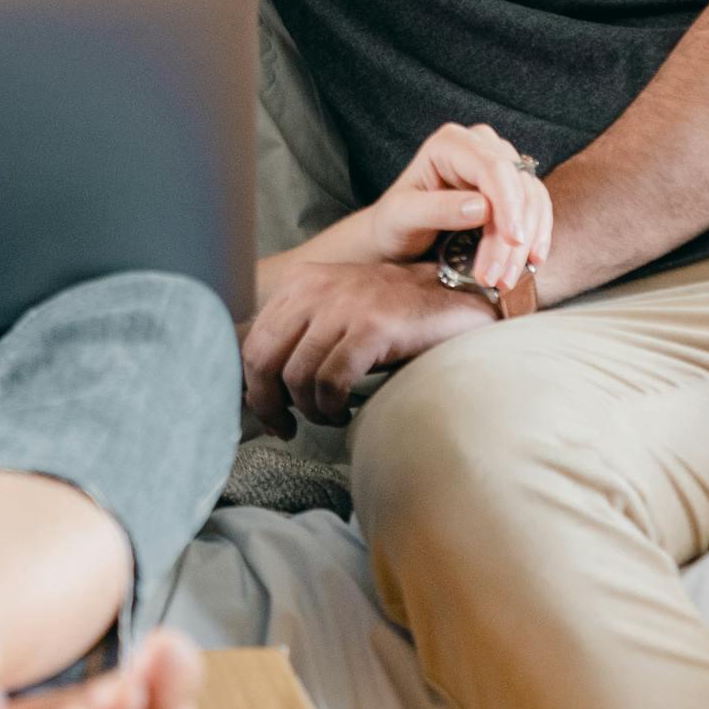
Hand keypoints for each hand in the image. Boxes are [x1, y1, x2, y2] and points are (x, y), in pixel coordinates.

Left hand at [242, 253, 496, 427]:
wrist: (457, 301)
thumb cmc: (394, 316)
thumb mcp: (337, 314)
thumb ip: (300, 337)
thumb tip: (259, 386)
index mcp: (301, 281)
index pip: (252, 338)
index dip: (251, 384)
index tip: (266, 411)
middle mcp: (316, 287)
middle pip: (261, 357)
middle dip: (267, 402)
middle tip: (284, 426)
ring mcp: (345, 305)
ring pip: (296, 375)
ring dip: (309, 409)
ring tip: (329, 415)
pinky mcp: (372, 327)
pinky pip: (330, 381)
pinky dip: (332, 406)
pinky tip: (345, 411)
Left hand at [355, 121, 552, 295]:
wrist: (395, 237)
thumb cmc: (393, 223)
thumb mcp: (402, 217)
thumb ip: (437, 209)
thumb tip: (483, 208)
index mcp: (450, 142)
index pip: (493, 167)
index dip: (508, 204)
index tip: (514, 241)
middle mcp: (479, 145)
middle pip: (516, 185)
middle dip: (514, 235)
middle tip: (500, 277)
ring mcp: (499, 164)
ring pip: (532, 198)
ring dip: (526, 242)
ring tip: (506, 279)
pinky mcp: (510, 188)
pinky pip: (536, 208)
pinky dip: (536, 236)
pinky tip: (532, 261)